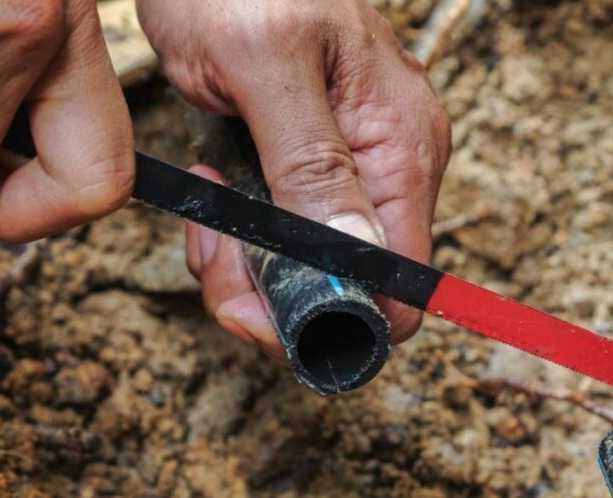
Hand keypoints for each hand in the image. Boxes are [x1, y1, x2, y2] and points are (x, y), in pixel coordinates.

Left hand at [136, 0, 451, 356]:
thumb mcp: (265, 65)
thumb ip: (312, 163)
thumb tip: (356, 258)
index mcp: (402, 147)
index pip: (400, 286)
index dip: (332, 318)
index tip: (258, 310)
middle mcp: (392, 167)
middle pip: (351, 289)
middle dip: (274, 295)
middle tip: (214, 255)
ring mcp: (356, 169)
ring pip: (313, 270)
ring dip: (249, 268)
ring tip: (209, 214)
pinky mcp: (316, 167)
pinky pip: (290, 236)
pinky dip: (245, 239)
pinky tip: (216, 193)